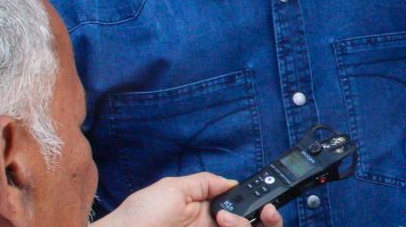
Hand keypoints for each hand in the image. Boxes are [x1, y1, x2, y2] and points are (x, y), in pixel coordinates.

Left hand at [94, 172, 282, 226]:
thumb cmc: (136, 219)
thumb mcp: (172, 189)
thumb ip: (204, 183)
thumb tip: (232, 183)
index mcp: (207, 214)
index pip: (244, 211)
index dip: (262, 207)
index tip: (267, 204)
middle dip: (268, 220)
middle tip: (264, 214)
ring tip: (226, 222)